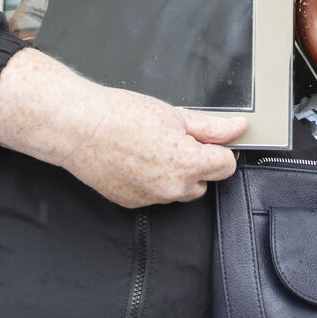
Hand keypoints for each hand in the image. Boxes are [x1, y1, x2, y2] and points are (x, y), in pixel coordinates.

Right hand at [0, 47, 243, 207]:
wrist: (79, 129)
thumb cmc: (121, 115)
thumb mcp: (173, 114)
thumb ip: (210, 127)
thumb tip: (238, 128)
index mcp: (189, 164)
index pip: (226, 166)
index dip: (218, 149)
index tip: (207, 139)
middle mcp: (173, 188)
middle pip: (203, 181)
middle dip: (195, 163)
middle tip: (172, 138)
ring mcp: (152, 199)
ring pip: (178, 191)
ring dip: (174, 174)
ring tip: (150, 148)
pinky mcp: (132, 203)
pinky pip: (154, 195)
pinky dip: (150, 181)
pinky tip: (134, 160)